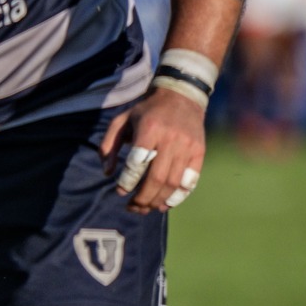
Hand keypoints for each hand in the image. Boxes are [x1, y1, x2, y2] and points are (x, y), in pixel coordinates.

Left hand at [100, 88, 206, 214]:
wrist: (182, 96)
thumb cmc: (146, 111)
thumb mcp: (121, 120)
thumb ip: (109, 145)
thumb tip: (107, 173)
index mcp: (150, 129)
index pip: (138, 162)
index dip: (128, 181)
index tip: (120, 191)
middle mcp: (171, 139)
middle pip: (157, 177)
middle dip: (143, 197)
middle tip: (132, 207)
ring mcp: (188, 147)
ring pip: (173, 182)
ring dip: (158, 200)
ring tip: (145, 208)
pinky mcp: (199, 153)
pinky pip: (190, 181)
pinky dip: (178, 197)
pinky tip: (165, 204)